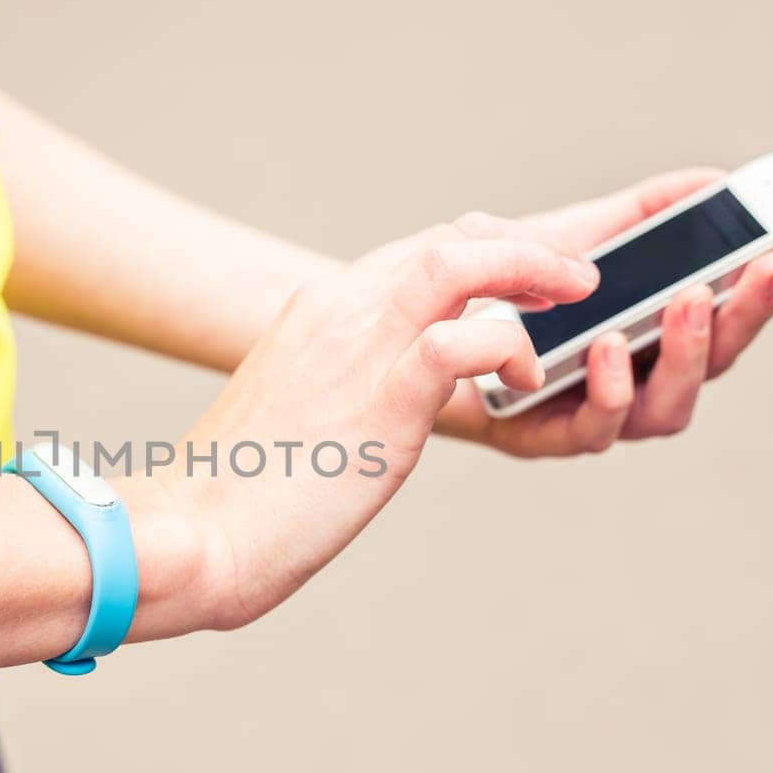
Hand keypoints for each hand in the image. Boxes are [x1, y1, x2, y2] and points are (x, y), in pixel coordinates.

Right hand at [147, 215, 595, 631]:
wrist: (196, 534)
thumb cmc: (239, 490)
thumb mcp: (296, 410)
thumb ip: (341, 383)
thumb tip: (378, 399)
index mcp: (317, 311)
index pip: (418, 248)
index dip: (488, 251)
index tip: (527, 278)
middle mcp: (338, 310)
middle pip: (450, 237)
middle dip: (524, 248)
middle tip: (573, 282)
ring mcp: (358, 350)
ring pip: (461, 260)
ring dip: (531, 267)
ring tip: (576, 297)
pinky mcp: (380, 403)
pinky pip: (462, 340)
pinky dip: (507, 345)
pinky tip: (519, 377)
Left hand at [432, 169, 772, 456]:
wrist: (406, 328)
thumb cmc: (492, 288)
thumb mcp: (566, 236)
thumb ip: (639, 212)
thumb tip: (712, 182)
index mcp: (649, 338)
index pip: (727, 320)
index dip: (765, 291)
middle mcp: (631, 383)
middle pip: (713, 365)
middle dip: (746, 316)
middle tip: (766, 267)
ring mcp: (589, 415)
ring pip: (665, 410)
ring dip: (685, 355)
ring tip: (688, 302)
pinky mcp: (539, 437)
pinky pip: (589, 431)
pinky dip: (609, 392)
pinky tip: (608, 349)